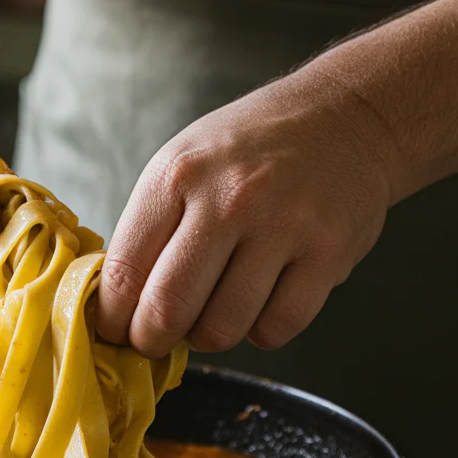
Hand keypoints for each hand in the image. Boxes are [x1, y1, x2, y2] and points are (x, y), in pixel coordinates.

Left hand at [96, 68, 396, 357]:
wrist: (347, 116)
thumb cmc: (252, 148)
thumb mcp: (185, 162)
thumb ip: (150, 229)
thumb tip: (118, 304)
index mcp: (178, 175)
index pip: (124, 271)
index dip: (110, 318)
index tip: (113, 330)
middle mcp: (229, 199)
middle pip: (167, 310)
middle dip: (150, 341)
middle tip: (153, 341)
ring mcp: (283, 227)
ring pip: (222, 329)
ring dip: (208, 336)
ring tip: (211, 313)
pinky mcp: (328, 254)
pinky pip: (276, 329)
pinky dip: (260, 331)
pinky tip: (259, 302)